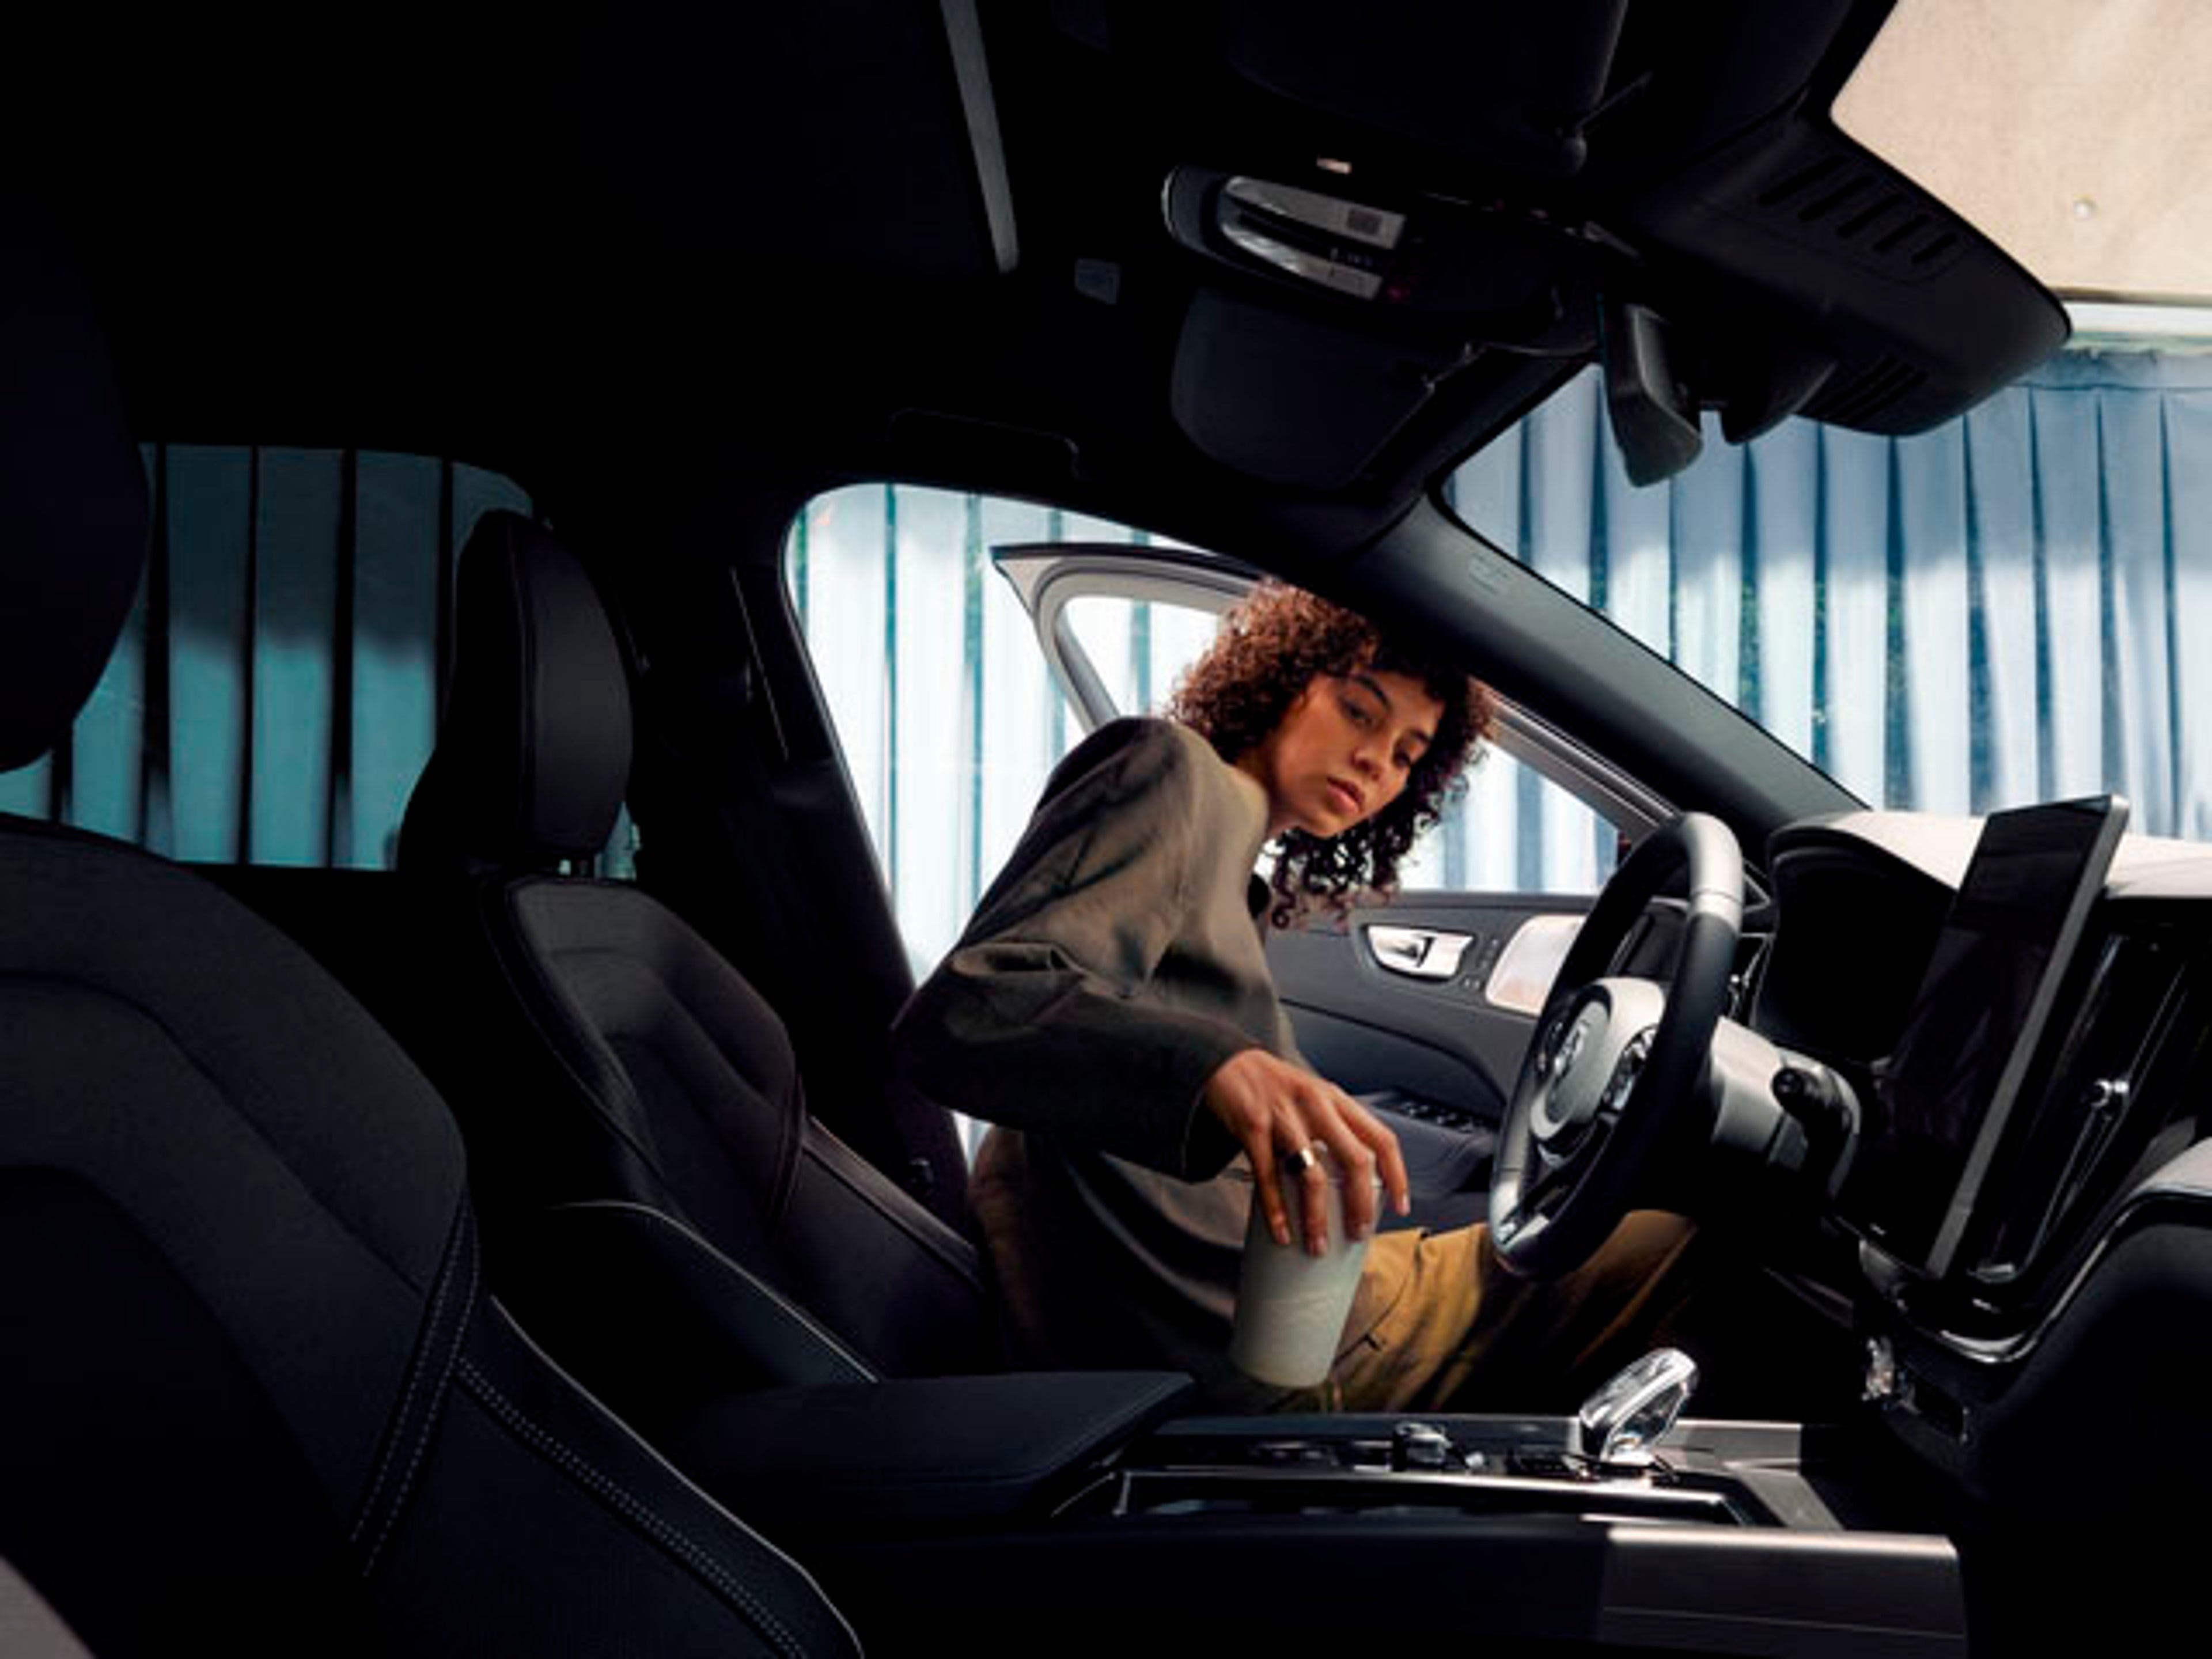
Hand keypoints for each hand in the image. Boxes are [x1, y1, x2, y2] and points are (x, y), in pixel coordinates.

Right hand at [1201, 1049, 1410, 1254]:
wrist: (1228, 1064)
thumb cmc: (1276, 1089)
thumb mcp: (1313, 1100)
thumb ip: (1334, 1131)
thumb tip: (1351, 1185)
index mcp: (1337, 1100)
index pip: (1381, 1138)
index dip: (1397, 1174)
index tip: (1401, 1205)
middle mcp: (1316, 1105)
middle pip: (1355, 1160)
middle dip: (1360, 1204)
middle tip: (1358, 1233)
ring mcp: (1284, 1115)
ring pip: (1312, 1175)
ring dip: (1317, 1217)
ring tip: (1317, 1244)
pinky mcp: (1253, 1126)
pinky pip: (1268, 1176)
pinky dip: (1276, 1210)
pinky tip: (1281, 1231)